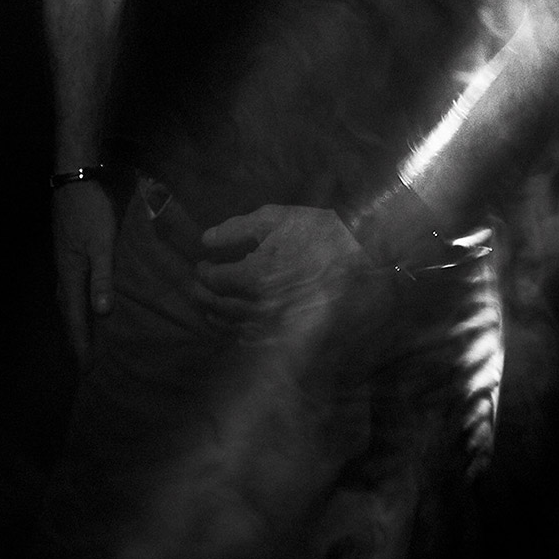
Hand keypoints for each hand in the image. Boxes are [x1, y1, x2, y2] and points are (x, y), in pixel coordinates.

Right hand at [53, 179, 117, 363]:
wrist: (75, 178)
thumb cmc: (91, 210)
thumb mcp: (101, 243)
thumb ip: (102, 277)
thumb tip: (102, 313)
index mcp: (71, 273)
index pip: (76, 317)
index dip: (81, 342)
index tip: (86, 368)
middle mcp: (63, 270)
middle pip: (67, 311)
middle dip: (75, 336)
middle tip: (83, 360)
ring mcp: (63, 259)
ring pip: (66, 298)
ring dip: (73, 319)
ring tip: (81, 335)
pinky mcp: (67, 249)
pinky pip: (69, 285)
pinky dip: (74, 301)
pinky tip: (82, 297)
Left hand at [192, 204, 383, 339]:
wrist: (363, 265)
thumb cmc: (318, 236)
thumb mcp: (277, 219)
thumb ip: (237, 228)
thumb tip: (206, 240)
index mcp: (254, 276)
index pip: (215, 280)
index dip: (204, 272)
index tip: (202, 265)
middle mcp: (259, 306)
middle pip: (218, 306)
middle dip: (202, 296)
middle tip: (195, 288)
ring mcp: (275, 324)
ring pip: (233, 326)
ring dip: (215, 316)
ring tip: (208, 309)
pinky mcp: (288, 335)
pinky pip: (254, 339)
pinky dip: (237, 332)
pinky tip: (235, 325)